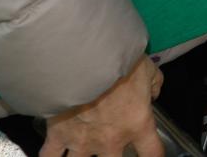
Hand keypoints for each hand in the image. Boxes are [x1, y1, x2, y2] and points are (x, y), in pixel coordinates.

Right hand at [42, 55, 162, 156]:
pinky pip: (50, 156)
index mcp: (137, 124)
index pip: (152, 153)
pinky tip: (52, 155)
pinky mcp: (59, 136)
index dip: (155, 156)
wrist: (85, 59)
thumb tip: (153, 92)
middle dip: (113, 155)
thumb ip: (154, 83)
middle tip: (110, 142)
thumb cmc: (119, 63)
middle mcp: (111, 140)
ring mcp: (84, 142)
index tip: (153, 154)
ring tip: (83, 148)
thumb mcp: (148, 68)